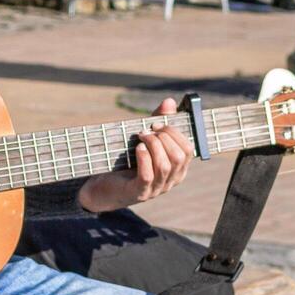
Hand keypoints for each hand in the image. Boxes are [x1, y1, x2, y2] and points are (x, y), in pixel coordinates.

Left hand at [77, 101, 193, 212]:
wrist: (104, 186)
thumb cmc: (128, 161)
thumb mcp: (145, 140)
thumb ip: (159, 123)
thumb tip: (169, 102)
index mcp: (177, 168)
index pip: (189, 150)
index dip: (174, 133)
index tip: (157, 124)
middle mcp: (170, 180)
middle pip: (179, 157)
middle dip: (163, 138)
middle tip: (147, 131)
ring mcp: (156, 189)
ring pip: (165, 166)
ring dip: (153, 145)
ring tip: (140, 137)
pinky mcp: (138, 192)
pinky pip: (147, 176)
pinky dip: (143, 158)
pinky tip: (137, 148)